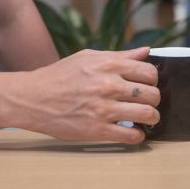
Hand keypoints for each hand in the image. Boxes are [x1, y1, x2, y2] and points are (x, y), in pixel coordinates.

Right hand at [8, 47, 159, 142]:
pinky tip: (134, 132)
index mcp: (109, 65)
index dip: (153, 79)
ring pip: (147, 114)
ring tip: (147, 118)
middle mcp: (109, 85)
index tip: (148, 84)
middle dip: (155, 99)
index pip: (149, 71)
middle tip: (149, 102)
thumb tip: (145, 52)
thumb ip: (120, 55)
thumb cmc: (60, 75)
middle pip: (152, 94)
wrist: (34, 97)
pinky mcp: (97, 130)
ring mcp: (104, 108)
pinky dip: (138, 136)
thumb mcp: (89, 57)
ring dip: (152, 118)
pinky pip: (131, 136)